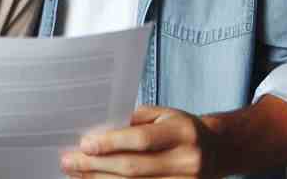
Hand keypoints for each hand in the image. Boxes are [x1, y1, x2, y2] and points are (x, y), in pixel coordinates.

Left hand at [60, 106, 222, 178]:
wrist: (217, 150)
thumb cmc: (182, 128)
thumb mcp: (162, 115)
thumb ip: (133, 122)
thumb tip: (98, 132)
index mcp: (181, 132)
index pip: (142, 140)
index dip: (111, 143)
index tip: (84, 144)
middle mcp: (186, 161)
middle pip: (134, 168)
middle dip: (97, 165)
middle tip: (69, 161)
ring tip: (76, 175)